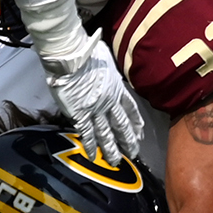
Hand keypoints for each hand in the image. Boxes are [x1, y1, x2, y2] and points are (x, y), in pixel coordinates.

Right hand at [40, 28, 142, 164]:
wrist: (72, 57)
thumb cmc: (87, 51)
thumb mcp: (106, 57)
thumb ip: (109, 67)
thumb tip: (108, 65)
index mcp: (116, 87)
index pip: (130, 108)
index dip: (135, 121)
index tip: (140, 131)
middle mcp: (108, 101)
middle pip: (121, 125)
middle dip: (127, 140)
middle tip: (133, 152)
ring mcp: (95, 109)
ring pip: (105, 134)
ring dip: (111, 149)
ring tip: (116, 161)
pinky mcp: (80, 114)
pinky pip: (86, 133)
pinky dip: (89, 146)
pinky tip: (92, 156)